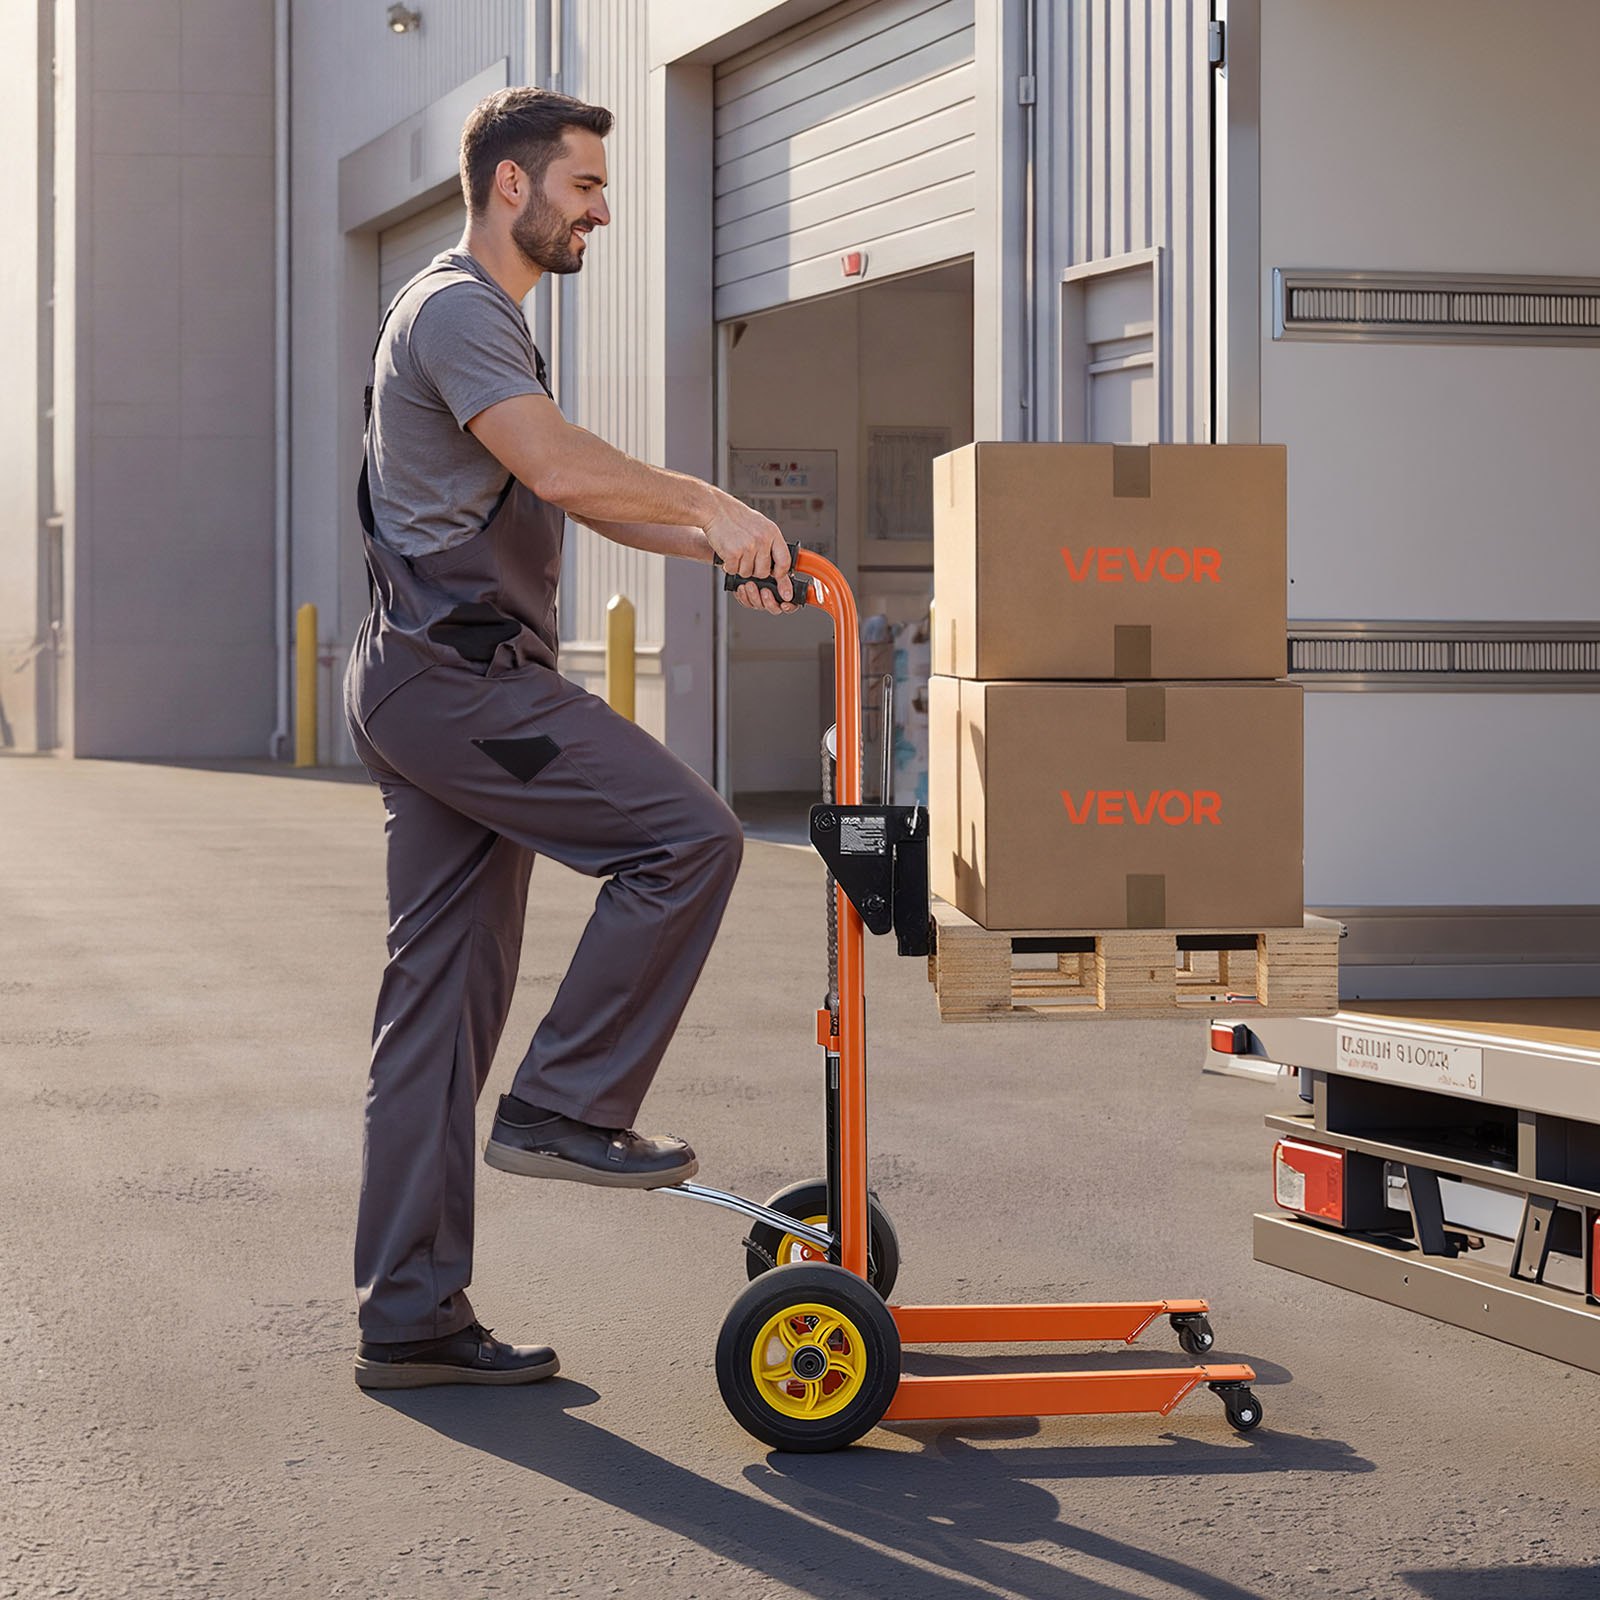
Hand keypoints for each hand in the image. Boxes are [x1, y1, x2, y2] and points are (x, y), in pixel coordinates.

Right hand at [703, 488, 796, 614]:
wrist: (715, 509)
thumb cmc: (735, 516)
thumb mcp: (760, 524)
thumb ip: (770, 542)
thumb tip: (776, 561)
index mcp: (772, 532)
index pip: (784, 560)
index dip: (781, 572)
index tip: (776, 575)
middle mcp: (762, 540)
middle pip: (763, 572)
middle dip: (754, 570)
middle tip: (746, 558)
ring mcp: (748, 547)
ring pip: (747, 573)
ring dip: (739, 567)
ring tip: (735, 551)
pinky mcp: (733, 553)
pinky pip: (733, 570)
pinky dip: (728, 565)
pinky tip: (727, 552)